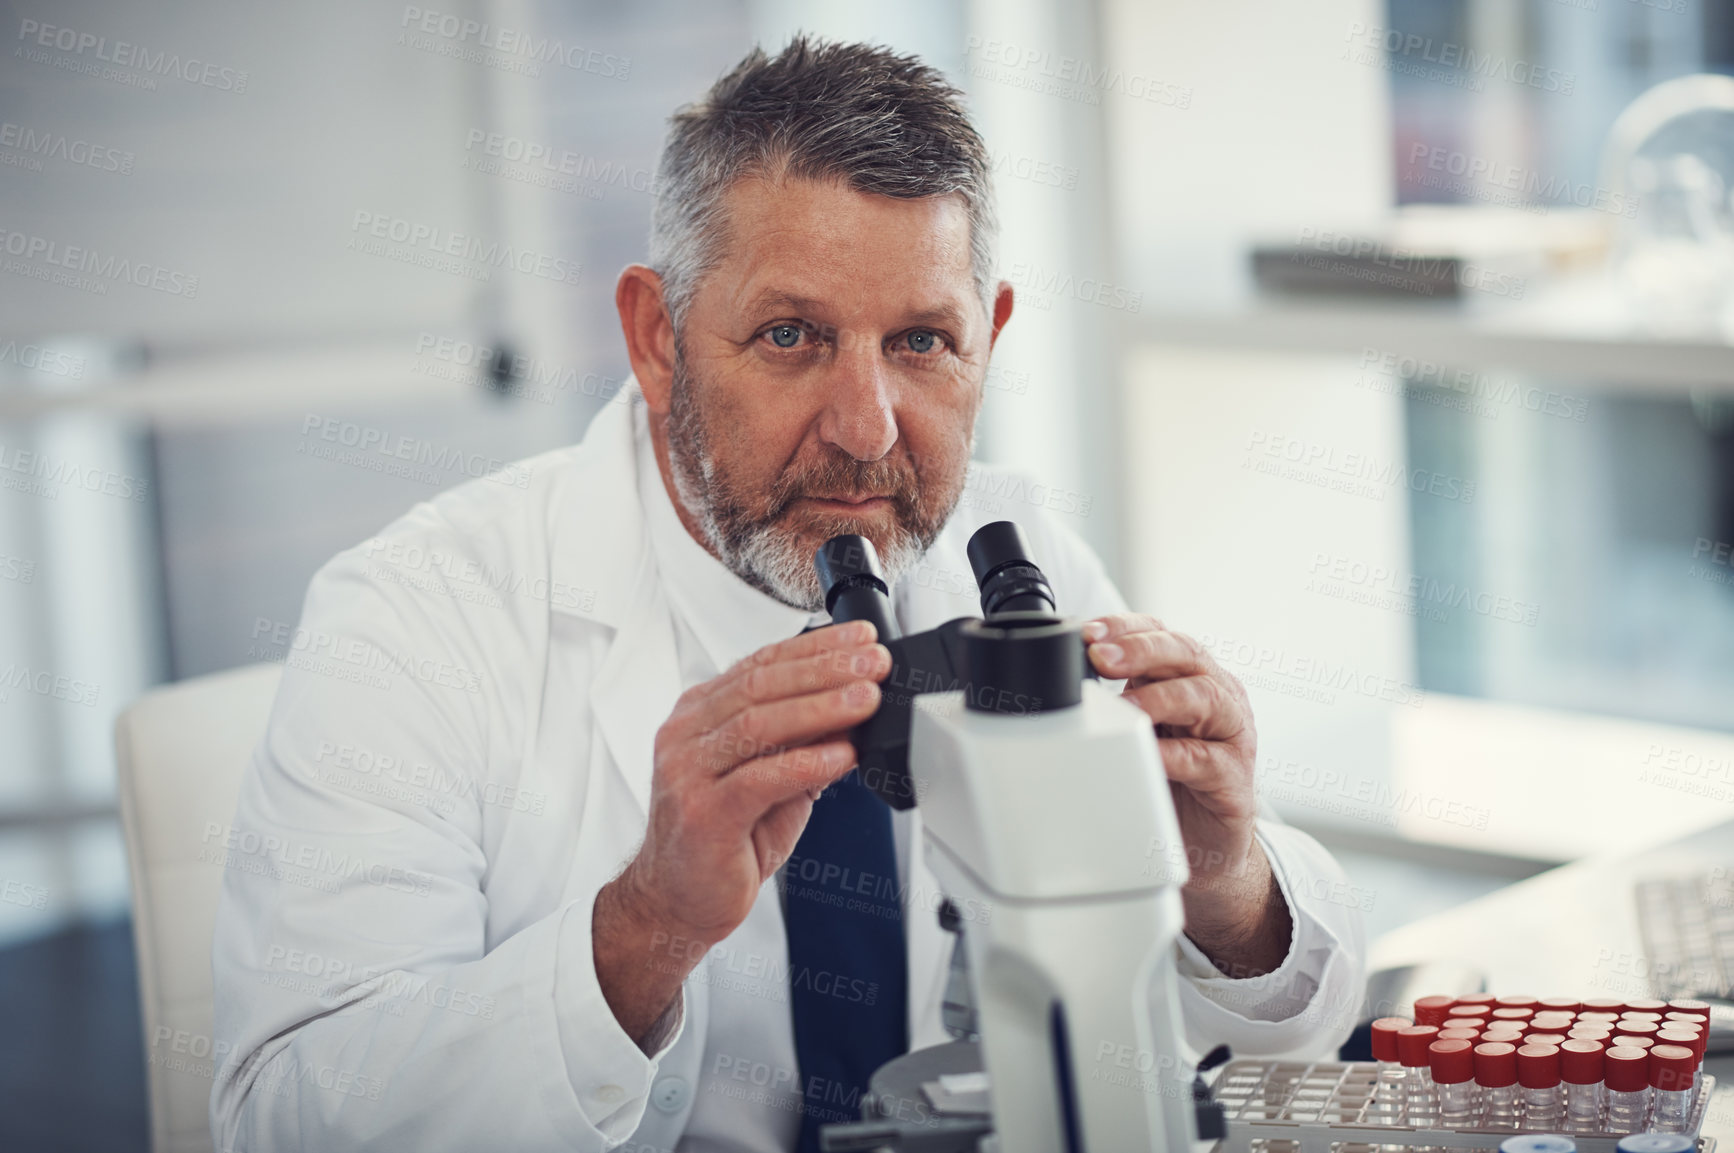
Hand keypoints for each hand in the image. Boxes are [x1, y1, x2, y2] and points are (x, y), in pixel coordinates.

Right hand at [593, 620, 890, 1045]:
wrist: (677, 901)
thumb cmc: (722, 840)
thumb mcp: (773, 779)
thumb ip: (805, 743)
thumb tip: (855, 707)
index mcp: (699, 715)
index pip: (761, 664)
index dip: (815, 648)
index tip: (861, 641)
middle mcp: (687, 736)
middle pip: (761, 686)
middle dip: (825, 669)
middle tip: (872, 663)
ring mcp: (688, 773)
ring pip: (759, 724)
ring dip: (821, 707)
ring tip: (865, 699)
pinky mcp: (702, 814)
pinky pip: (759, 779)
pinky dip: (806, 763)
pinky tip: (842, 754)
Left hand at [1082, 613, 1290, 976]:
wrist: (1206, 842)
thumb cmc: (1170, 778)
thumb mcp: (1138, 731)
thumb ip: (1113, 702)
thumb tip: (1055, 684)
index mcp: (1188, 675)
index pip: (1160, 633)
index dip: (1125, 627)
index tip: (1087, 632)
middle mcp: (1216, 694)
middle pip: (1185, 652)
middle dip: (1139, 650)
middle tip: (1101, 657)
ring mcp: (1231, 733)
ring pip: (1204, 697)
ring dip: (1160, 697)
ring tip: (1124, 705)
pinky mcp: (1235, 777)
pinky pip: (1206, 758)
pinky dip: (1175, 753)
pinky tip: (1150, 754)